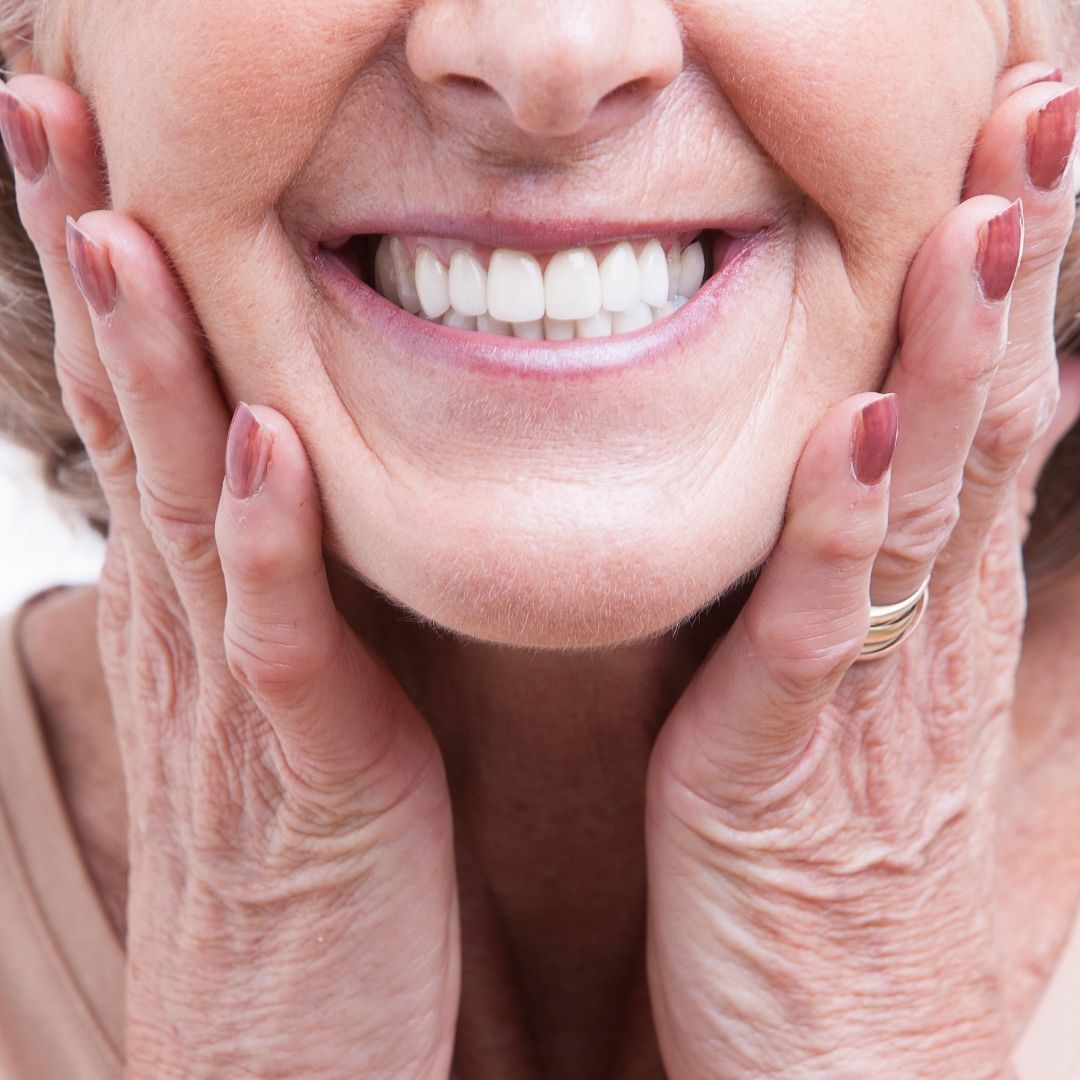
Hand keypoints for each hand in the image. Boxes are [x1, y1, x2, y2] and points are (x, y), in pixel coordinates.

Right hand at [0, 75, 459, 1078]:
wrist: (286, 1050)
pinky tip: (262, 443)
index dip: (118, 281)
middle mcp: (198, 632)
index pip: (148, 411)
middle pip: (135, 419)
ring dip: (153, 366)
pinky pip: (280, 641)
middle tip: (52, 110)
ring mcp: (239, 702)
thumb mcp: (284, 703)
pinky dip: (267, 542)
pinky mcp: (307, 778)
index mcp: (205, 608)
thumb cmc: (306, 872)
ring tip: (123, 225)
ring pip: (184, 503)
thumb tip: (279, 486)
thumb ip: (279, 596)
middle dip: (93, 264)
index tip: (98, 151)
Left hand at [644, 65, 1077, 1079]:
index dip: (1015, 290)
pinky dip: (841, 527)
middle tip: (1043, 115)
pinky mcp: (789, 764)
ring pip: (926, 500)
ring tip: (989, 219)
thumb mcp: (888, 725)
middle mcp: (926, 637)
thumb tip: (930, 476)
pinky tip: (859, 431)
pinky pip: (819, 627)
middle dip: (1013, 272)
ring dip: (959, 360)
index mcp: (938, 620)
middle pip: (984, 425)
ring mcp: (871, 698)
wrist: (837, 1073)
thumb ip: (900, 598)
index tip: (1027, 159)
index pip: (992, 422)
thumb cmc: (848, 894)